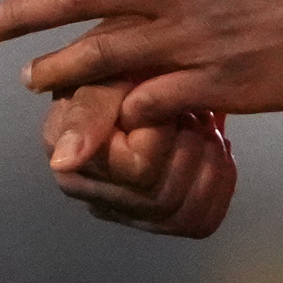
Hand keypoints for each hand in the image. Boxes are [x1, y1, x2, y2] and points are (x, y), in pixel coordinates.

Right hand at [43, 81, 236, 237]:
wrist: (159, 65)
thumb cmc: (132, 61)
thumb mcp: (109, 69)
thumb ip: (89, 111)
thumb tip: (63, 162)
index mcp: (70, 161)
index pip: (138, 170)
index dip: (164, 133)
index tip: (166, 102)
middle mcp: (91, 193)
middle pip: (163, 198)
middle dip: (191, 147)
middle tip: (191, 112)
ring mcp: (125, 209)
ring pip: (184, 214)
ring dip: (207, 163)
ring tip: (202, 128)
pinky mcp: (159, 217)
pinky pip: (201, 221)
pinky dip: (219, 182)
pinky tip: (214, 149)